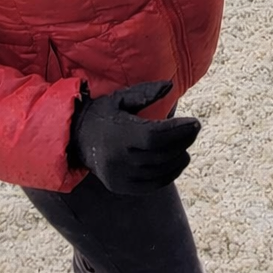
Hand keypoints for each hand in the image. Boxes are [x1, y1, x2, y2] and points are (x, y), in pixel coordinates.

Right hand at [70, 80, 200, 194]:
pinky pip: (153, 184)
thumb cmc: (104, 114)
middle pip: (161, 154)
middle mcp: (117, 158)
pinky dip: (169, 174)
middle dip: (183, 141)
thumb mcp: (120, 98)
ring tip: (186, 146)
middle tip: (194, 130)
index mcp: (117, 134)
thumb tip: (170, 85)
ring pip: (160, 170)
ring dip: (179, 158)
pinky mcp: (121, 187)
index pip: (155, 136)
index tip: (195, 122)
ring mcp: (119, 176)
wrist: (76, 139)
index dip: (179, 131)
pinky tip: (177, 161)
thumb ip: (145, 93)